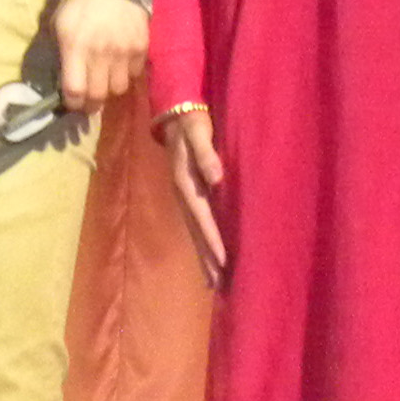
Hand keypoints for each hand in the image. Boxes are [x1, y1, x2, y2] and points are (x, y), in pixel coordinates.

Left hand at [50, 0, 148, 111]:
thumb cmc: (79, 3)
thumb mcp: (59, 23)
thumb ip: (61, 52)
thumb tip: (63, 77)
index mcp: (75, 47)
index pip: (74, 91)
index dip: (73, 104)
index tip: (72, 103)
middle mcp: (100, 54)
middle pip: (98, 96)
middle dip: (91, 104)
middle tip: (89, 101)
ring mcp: (124, 52)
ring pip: (118, 88)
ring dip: (110, 88)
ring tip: (106, 79)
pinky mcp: (142, 47)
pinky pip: (134, 73)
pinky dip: (127, 73)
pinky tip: (121, 63)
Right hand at [161, 107, 226, 287]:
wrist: (176, 115)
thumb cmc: (191, 124)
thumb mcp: (198, 133)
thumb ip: (206, 154)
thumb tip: (215, 177)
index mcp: (186, 183)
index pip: (202, 217)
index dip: (212, 240)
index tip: (223, 262)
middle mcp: (183, 196)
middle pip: (196, 233)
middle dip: (207, 259)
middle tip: (219, 285)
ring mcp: (184, 198)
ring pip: (194, 233)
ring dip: (204, 257)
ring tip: (214, 283)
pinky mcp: (189, 196)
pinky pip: (196, 225)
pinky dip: (203, 244)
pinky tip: (210, 257)